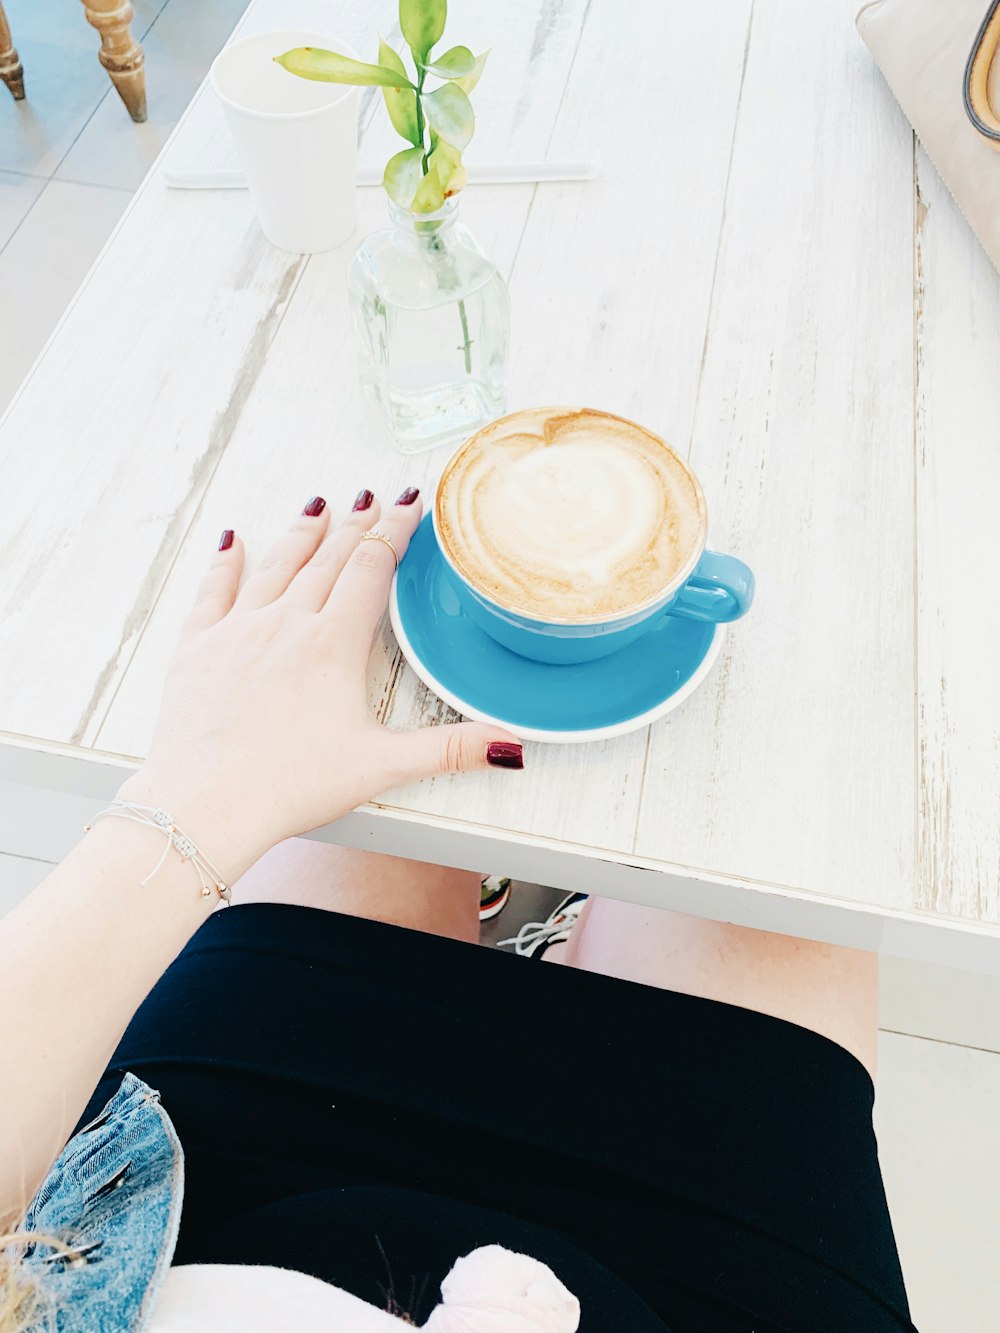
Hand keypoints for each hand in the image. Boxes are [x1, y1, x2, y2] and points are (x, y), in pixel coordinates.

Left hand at [117, 489, 522, 879]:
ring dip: (301, 534)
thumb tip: (510, 746)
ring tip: (318, 506)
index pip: (372, 570)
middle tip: (371, 496)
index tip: (408, 505)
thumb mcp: (380, 767)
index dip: (394, 532)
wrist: (204, 804)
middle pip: (328, 559)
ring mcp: (237, 630)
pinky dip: (225, 562)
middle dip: (355, 524)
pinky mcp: (197, 647)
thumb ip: (449, 749)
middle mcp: (286, 623)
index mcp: (333, 643)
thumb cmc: (289, 785)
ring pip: (276, 565)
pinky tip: (230, 541)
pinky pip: (213, 590)